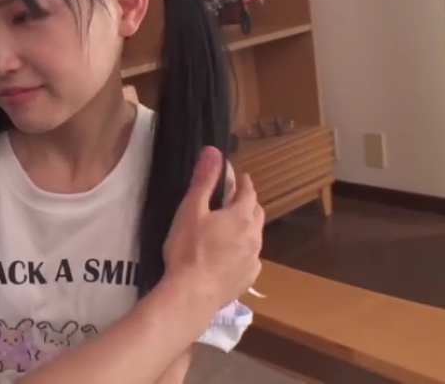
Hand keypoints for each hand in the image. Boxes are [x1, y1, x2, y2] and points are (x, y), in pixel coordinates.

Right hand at [162, 146, 263, 308]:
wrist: (191, 294)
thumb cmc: (188, 248)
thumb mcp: (191, 210)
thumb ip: (204, 180)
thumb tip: (214, 151)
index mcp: (241, 215)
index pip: (248, 192)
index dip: (244, 182)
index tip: (239, 177)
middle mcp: (254, 236)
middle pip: (256, 213)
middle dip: (248, 203)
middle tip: (234, 201)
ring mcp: (254, 259)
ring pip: (255, 237)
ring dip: (247, 228)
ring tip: (231, 229)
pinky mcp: (248, 279)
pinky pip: (251, 259)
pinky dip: (244, 252)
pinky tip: (231, 257)